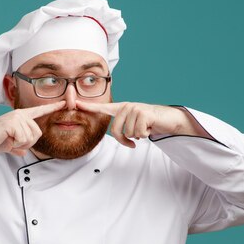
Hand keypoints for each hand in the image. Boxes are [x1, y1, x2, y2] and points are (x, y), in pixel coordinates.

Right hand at [0, 101, 65, 156]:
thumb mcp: (9, 144)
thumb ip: (18, 146)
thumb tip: (23, 152)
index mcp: (21, 116)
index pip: (39, 111)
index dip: (52, 108)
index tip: (64, 103)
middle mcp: (20, 114)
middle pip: (38, 133)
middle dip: (27, 143)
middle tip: (12, 142)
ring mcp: (16, 117)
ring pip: (31, 137)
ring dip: (20, 144)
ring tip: (8, 140)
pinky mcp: (12, 123)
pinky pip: (23, 139)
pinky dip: (15, 144)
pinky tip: (6, 139)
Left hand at [76, 101, 192, 147]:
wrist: (168, 119)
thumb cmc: (149, 124)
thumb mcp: (133, 127)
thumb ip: (123, 129)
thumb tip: (118, 137)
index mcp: (121, 109)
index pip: (102, 108)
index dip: (88, 107)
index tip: (75, 103)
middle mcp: (126, 107)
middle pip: (116, 131)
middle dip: (125, 140)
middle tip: (136, 137)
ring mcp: (134, 108)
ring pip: (129, 133)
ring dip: (139, 135)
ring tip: (146, 128)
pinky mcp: (143, 113)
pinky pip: (138, 133)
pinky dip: (146, 134)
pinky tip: (151, 127)